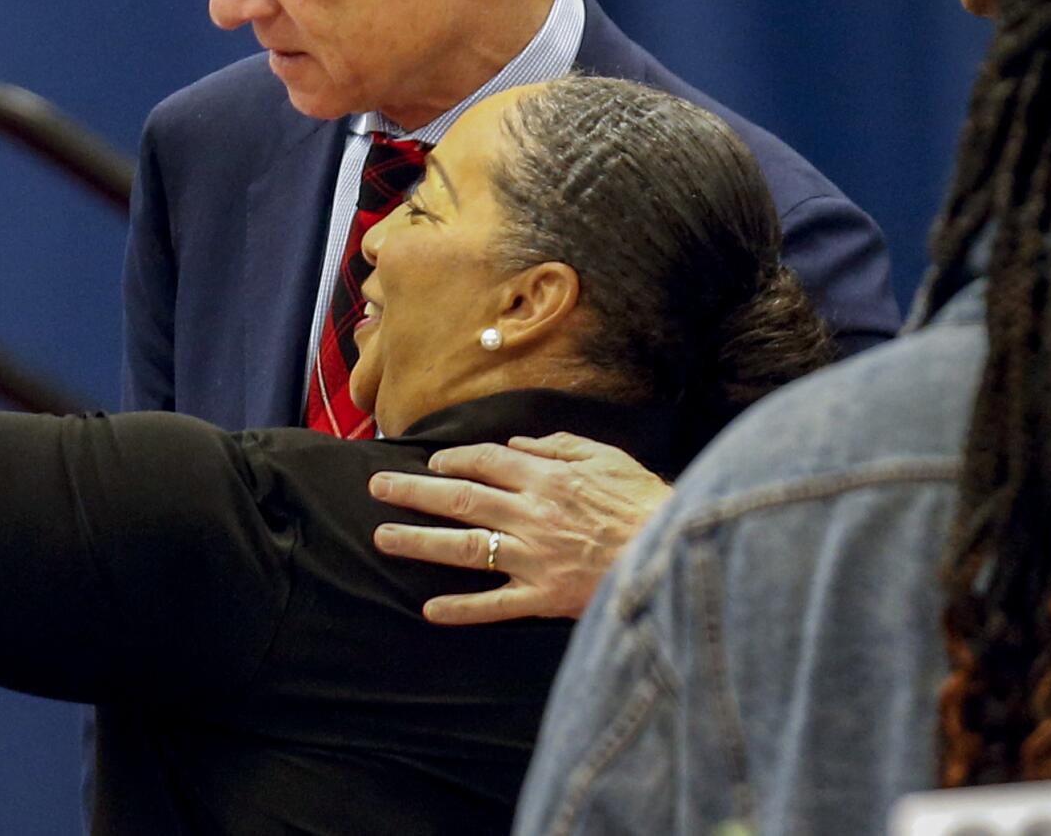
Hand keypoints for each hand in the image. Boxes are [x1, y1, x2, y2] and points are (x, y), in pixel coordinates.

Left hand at [368, 432, 671, 623]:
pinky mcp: (543, 597)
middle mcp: (529, 514)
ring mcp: (532, 558)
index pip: (484, 462)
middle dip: (413, 492)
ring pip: (464, 548)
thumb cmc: (644, 501)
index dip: (452, 460)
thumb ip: (558, 446)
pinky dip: (461, 608)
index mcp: (545, 477)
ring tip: (383, 538)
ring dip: (419, 541)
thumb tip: (517, 442)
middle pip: (459, 499)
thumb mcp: (606, 456)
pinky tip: (429, 610)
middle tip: (376, 487)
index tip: (431, 463)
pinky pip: (494, 605)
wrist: (674, 551)